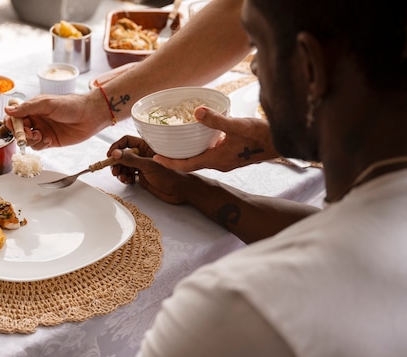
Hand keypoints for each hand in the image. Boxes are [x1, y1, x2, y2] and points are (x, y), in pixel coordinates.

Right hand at [3, 93, 108, 149]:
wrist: (90, 116)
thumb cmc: (71, 105)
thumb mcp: (47, 103)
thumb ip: (27, 107)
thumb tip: (8, 110)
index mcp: (34, 108)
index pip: (15, 116)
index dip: (11, 121)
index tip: (11, 125)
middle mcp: (36, 119)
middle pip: (19, 129)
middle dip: (20, 133)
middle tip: (26, 133)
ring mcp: (43, 130)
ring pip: (27, 140)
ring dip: (30, 140)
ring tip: (39, 135)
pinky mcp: (50, 141)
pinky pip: (38, 147)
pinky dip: (40, 145)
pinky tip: (48, 140)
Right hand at [109, 147, 189, 204]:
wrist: (180, 190)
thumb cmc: (170, 175)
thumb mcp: (148, 165)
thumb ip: (130, 159)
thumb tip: (115, 153)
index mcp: (147, 146)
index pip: (127, 141)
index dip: (117, 147)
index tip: (110, 155)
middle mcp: (144, 155)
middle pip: (123, 154)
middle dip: (117, 162)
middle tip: (114, 170)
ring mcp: (143, 166)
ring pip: (125, 165)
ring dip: (120, 171)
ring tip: (122, 177)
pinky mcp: (142, 176)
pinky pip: (129, 175)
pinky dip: (125, 177)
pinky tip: (127, 180)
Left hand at [153, 106, 277, 171]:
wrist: (282, 142)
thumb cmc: (261, 135)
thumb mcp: (237, 125)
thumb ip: (216, 119)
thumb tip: (196, 111)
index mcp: (216, 160)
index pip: (186, 165)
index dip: (169, 163)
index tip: (155, 158)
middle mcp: (219, 163)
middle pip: (191, 163)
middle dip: (175, 158)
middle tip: (161, 149)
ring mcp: (226, 160)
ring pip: (201, 159)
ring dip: (188, 154)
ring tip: (175, 143)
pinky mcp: (233, 155)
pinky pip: (211, 154)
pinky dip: (201, 148)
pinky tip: (200, 137)